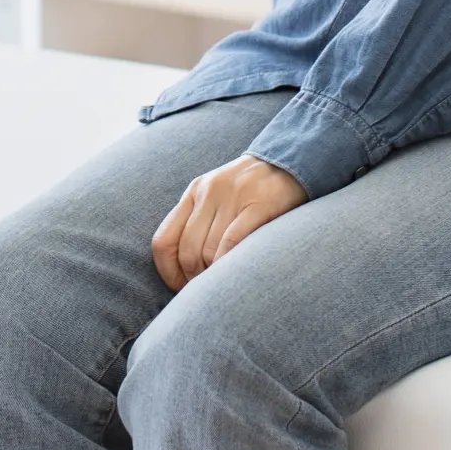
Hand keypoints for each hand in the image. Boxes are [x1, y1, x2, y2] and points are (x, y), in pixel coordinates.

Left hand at [151, 154, 306, 289]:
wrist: (287, 162)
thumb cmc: (249, 189)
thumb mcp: (216, 196)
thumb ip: (197, 222)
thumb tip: (183, 268)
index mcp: (193, 192)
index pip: (163, 240)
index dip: (168, 272)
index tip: (180, 286)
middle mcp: (208, 192)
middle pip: (187, 251)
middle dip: (194, 277)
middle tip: (208, 287)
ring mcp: (232, 197)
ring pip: (209, 251)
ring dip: (214, 274)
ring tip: (224, 280)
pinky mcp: (258, 205)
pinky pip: (232, 242)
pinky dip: (228, 263)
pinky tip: (235, 272)